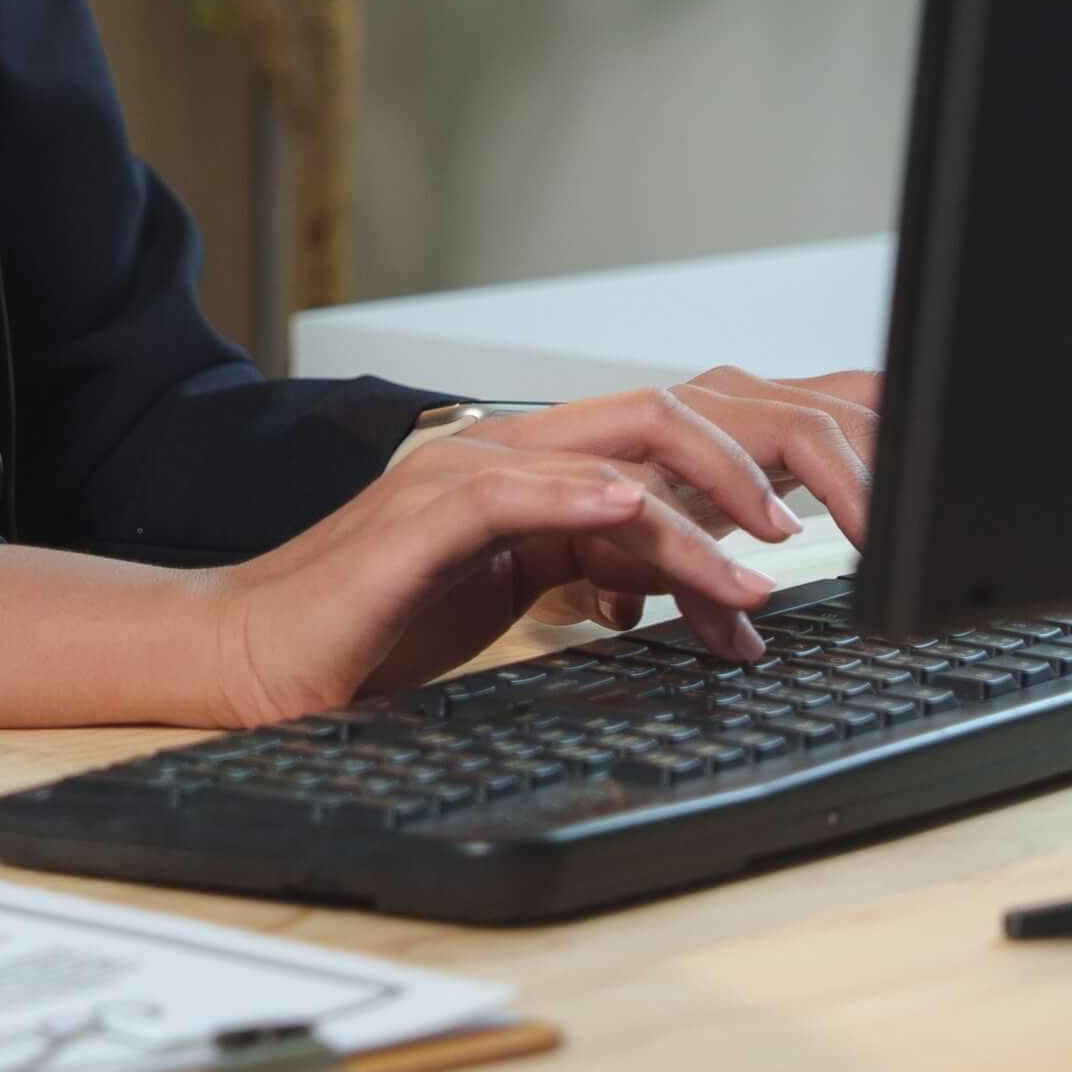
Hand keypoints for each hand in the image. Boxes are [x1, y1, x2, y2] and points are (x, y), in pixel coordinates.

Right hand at [175, 416, 792, 730]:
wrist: (258, 651)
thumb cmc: (375, 626)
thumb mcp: (522, 595)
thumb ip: (606, 574)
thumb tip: (715, 601)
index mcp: (530, 469)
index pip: (663, 444)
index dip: (747, 476)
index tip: (814, 527)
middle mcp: (503, 454)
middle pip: (657, 420)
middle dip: (753, 472)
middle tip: (810, 540)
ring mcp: (459, 475)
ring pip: (609, 460)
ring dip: (699, 517)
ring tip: (756, 582)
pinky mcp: (420, 518)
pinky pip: (514, 491)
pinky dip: (581, 500)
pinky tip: (633, 517)